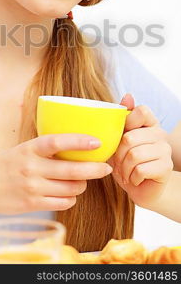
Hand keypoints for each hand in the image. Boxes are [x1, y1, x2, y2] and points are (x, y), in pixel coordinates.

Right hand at [0, 133, 112, 214]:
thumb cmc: (6, 164)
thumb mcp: (23, 149)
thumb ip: (45, 148)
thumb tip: (77, 144)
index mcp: (29, 149)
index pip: (57, 142)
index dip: (78, 141)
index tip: (96, 141)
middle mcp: (32, 168)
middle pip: (72, 170)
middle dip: (94, 169)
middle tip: (106, 167)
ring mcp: (33, 188)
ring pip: (71, 188)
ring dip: (82, 185)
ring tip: (81, 180)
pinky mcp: (33, 204)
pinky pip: (63, 203)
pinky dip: (71, 198)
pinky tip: (68, 193)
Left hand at [109, 94, 172, 208]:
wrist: (140, 188)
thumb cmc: (126, 161)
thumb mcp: (117, 139)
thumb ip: (121, 118)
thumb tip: (128, 95)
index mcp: (148, 123)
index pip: (141, 111)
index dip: (127, 123)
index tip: (121, 137)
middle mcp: (159, 133)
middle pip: (130, 137)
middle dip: (117, 155)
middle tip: (118, 163)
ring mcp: (165, 150)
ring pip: (134, 155)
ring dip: (124, 168)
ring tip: (125, 172)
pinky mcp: (166, 167)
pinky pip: (141, 170)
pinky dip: (132, 177)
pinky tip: (134, 179)